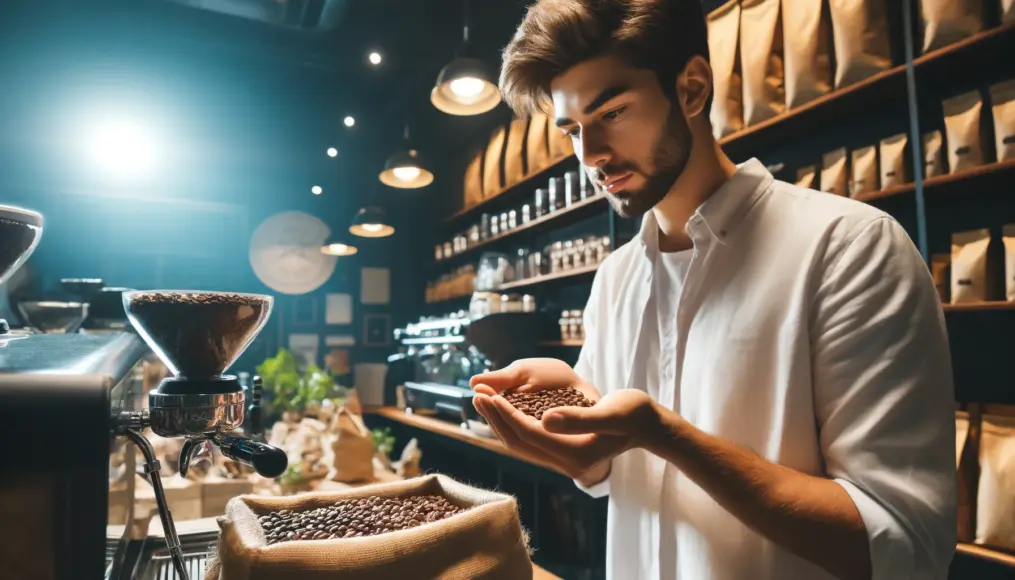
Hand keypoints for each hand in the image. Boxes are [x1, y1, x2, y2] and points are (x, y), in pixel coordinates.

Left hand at [470, 359, 658, 481]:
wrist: (649, 425)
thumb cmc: (634, 413)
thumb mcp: (611, 412)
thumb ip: (578, 418)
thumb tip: (544, 420)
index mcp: (577, 455)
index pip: (531, 435)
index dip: (507, 414)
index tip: (489, 393)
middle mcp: (569, 465)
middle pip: (521, 443)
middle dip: (496, 418)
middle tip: (476, 394)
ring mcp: (567, 463)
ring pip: (523, 444)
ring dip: (501, 422)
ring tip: (482, 399)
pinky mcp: (565, 455)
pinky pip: (531, 442)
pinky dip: (513, 425)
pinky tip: (502, 409)